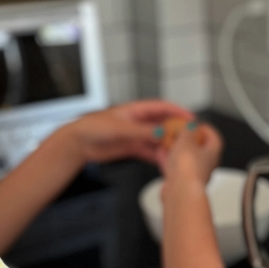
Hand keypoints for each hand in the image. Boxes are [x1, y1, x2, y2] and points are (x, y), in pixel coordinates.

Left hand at [50, 100, 193, 164]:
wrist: (77, 144)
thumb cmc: (93, 128)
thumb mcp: (121, 128)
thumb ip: (142, 131)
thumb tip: (162, 132)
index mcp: (135, 110)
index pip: (162, 107)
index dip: (177, 111)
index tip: (190, 118)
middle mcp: (137, 121)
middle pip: (162, 123)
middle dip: (176, 128)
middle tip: (189, 136)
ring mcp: (134, 135)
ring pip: (157, 138)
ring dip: (167, 144)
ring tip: (179, 151)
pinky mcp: (130, 147)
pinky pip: (148, 151)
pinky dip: (157, 155)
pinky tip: (165, 160)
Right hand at [159, 123, 222, 188]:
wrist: (180, 191)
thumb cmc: (188, 167)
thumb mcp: (187, 140)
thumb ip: (188, 131)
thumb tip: (191, 125)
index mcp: (213, 154)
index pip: (215, 139)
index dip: (208, 130)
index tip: (198, 125)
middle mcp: (206, 166)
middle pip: (200, 149)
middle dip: (190, 140)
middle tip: (181, 133)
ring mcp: (193, 175)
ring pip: (186, 159)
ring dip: (177, 150)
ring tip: (168, 141)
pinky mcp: (181, 182)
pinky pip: (174, 168)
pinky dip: (168, 160)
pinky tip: (160, 153)